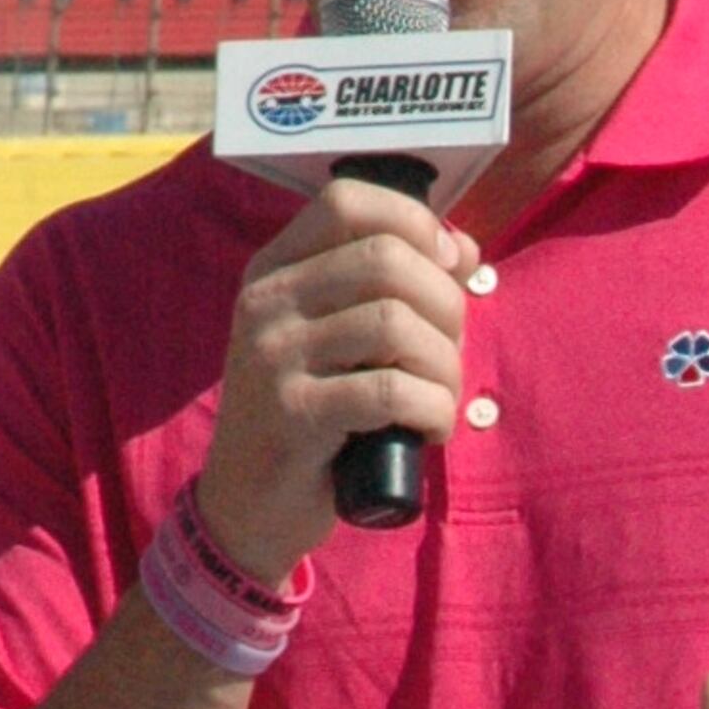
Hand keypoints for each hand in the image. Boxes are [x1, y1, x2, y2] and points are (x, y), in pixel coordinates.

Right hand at [193, 175, 472, 582]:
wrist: (246, 507)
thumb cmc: (311, 418)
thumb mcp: (339, 343)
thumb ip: (390, 290)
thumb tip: (462, 250)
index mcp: (275, 270)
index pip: (348, 200)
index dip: (416, 223)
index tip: (448, 267)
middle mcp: (267, 302)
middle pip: (386, 260)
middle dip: (446, 305)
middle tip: (448, 353)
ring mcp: (273, 356)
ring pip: (396, 324)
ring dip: (445, 365)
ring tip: (440, 398)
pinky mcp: (294, 414)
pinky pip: (391, 392)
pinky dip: (433, 411)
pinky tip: (430, 431)